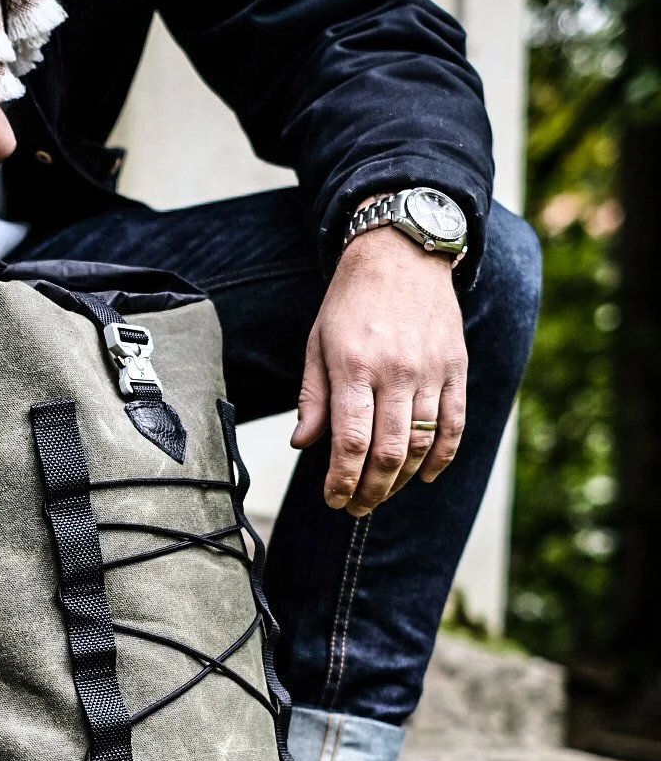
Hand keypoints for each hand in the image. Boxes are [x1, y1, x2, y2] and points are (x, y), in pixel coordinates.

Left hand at [291, 222, 466, 515]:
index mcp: (355, 366)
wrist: (401, 252)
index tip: (334, 500)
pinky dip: (442, 457)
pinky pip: (454, 424)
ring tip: (382, 494)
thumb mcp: (318, 344)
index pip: (351, 441)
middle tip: (356, 507)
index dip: (342, 480)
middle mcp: (396, 371)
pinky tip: (426, 476)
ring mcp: (432, 370)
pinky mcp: (456, 368)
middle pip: (389, 452)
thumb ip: (313, 397)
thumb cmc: (351, 301)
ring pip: (422, 444)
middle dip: (371, 490)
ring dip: (402, 480)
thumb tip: (302, 444)